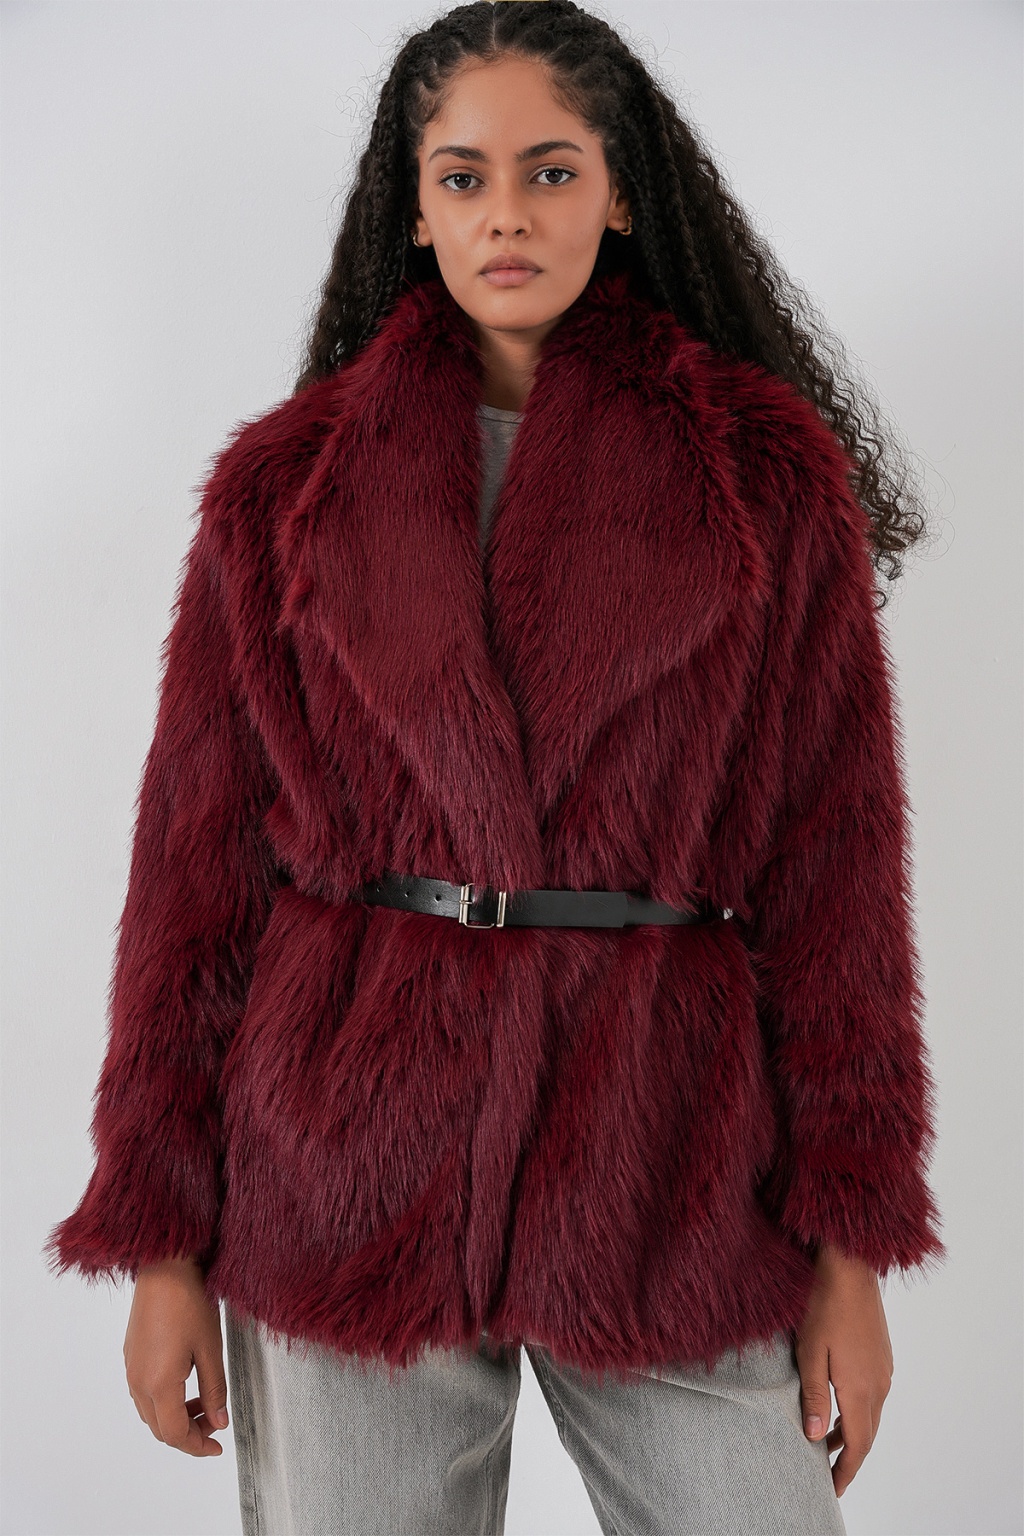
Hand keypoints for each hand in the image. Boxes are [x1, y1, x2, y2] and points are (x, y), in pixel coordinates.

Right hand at [124, 1255, 229, 1456]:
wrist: (164, 1266)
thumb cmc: (190, 1302)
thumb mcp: (211, 1348)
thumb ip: (215, 1390)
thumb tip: (219, 1422)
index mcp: (159, 1384)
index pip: (175, 1433)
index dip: (197, 1446)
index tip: (218, 1447)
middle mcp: (138, 1381)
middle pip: (160, 1428)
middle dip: (189, 1433)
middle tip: (215, 1423)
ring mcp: (131, 1368)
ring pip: (150, 1412)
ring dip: (175, 1416)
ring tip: (204, 1402)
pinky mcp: (130, 1355)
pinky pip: (143, 1392)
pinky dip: (164, 1400)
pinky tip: (185, 1383)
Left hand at [794, 1243, 893, 1497]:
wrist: (850, 1266)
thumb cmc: (823, 1305)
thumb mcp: (810, 1351)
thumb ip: (814, 1396)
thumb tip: (815, 1437)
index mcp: (861, 1389)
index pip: (858, 1444)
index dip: (845, 1471)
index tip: (833, 1489)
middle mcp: (879, 1384)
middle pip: (867, 1434)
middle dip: (849, 1457)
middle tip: (829, 1475)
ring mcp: (883, 1369)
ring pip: (871, 1414)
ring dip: (852, 1432)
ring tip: (826, 1442)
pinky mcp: (881, 1355)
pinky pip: (873, 1394)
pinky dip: (858, 1410)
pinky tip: (839, 1404)